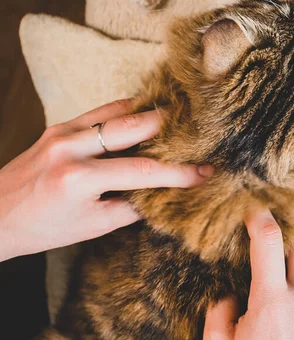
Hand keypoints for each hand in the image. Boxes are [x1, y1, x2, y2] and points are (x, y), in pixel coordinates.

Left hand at [0, 99, 211, 260]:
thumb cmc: (42, 228)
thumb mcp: (92, 226)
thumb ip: (131, 208)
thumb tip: (164, 195)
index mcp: (80, 179)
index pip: (143, 171)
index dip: (179, 173)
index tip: (205, 172)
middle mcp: (70, 147)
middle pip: (133, 125)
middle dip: (170, 127)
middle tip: (199, 130)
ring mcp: (62, 131)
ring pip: (117, 110)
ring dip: (149, 112)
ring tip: (179, 117)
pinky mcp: (58, 126)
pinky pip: (99, 112)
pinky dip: (126, 112)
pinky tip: (144, 115)